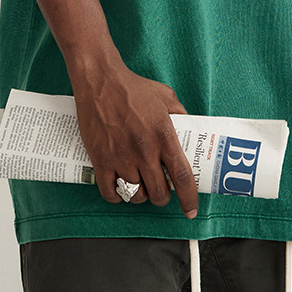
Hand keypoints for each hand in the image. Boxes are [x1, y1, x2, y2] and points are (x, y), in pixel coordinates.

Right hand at [71, 60, 198, 218]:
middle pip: (159, 193)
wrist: (101, 81)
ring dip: (140, 195)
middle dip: (162, 196)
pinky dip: (117, 195)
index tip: (191, 211)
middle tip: (160, 189)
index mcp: (164, 135)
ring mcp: (121, 157)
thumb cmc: (133, 87)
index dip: (189, 199)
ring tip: (140, 185)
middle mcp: (144, 151)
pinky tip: (120, 187)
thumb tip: (190, 128)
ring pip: (136, 196)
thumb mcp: (166, 96)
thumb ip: (180, 114)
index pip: (182, 177)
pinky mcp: (100, 160)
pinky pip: (110, 193)